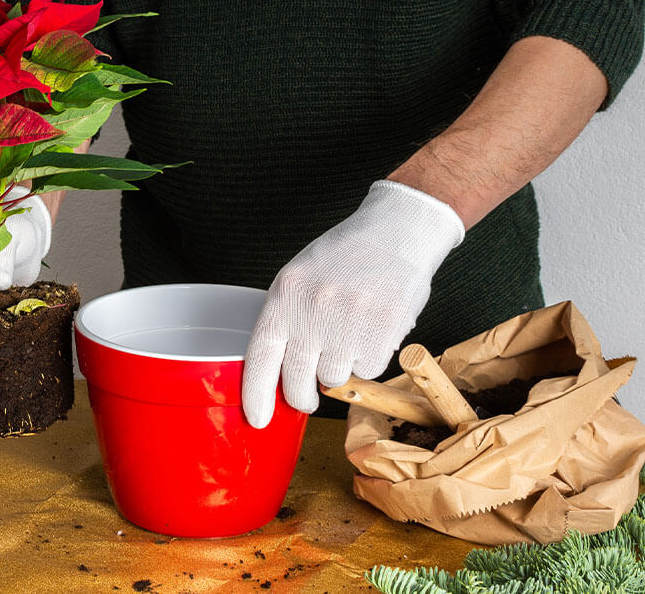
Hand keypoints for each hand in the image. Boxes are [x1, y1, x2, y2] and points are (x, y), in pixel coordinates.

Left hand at [241, 180, 464, 427]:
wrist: (396, 233)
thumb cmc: (344, 256)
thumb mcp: (299, 279)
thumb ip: (286, 320)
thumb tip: (276, 372)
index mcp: (285, 297)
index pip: (260, 356)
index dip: (256, 394)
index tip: (258, 419)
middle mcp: (313, 313)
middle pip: (296, 380)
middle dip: (300, 397)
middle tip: (305, 397)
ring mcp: (348, 325)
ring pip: (333, 379)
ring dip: (338, 369)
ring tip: (347, 338)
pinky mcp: (381, 335)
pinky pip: (366, 370)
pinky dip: (367, 359)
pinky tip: (370, 331)